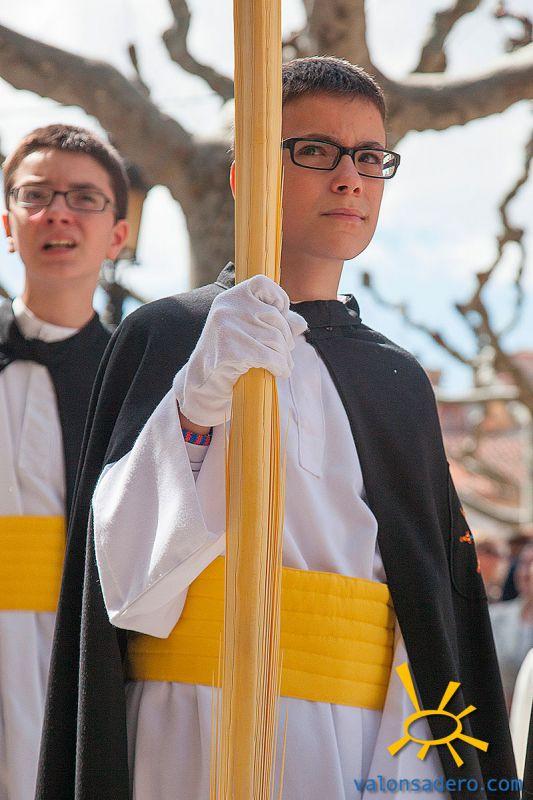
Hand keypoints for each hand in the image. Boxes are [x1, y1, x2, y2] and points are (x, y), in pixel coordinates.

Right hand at [174, 275, 306, 426]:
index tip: (280, 319)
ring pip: (275, 339)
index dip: (279, 298)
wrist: (205, 382)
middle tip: (286, 353)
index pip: (262, 283)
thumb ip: (275, 324)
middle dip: (286, 339)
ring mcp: (226, 327)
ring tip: (284, 366)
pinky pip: (268, 356)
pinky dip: (279, 366)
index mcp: (230, 297)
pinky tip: (279, 372)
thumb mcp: (250, 332)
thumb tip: (302, 324)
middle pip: (275, 318)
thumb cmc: (230, 354)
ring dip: (285, 357)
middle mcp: (226, 308)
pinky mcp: (229, 349)